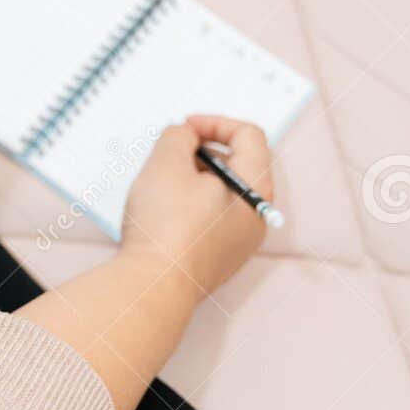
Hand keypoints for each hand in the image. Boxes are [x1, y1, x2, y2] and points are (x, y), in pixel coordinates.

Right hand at [119, 115, 274, 293]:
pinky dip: (188, 207)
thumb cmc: (166, 226)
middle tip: (169, 156)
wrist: (154, 287)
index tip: (185, 128)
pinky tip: (161, 215)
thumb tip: (185, 139)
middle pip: (237, 165)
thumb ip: (179, 136)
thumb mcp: (167, 162)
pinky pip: (208, 221)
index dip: (215, 122)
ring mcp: (237, 243)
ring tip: (160, 186)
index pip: (249, 136)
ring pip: (220, 195)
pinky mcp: (216, 261)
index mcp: (255, 189)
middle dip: (201, 153)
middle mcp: (255, 217)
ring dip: (192, 180)